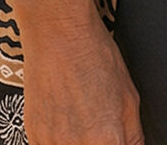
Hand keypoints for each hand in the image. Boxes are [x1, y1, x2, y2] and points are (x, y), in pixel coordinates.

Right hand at [20, 6, 143, 144]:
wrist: (58, 32)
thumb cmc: (94, 54)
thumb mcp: (129, 95)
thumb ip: (133, 136)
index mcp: (108, 139)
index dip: (116, 144)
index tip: (114, 138)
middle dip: (97, 142)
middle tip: (96, 124)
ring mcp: (52, 143)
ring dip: (77, 142)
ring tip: (80, 117)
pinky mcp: (34, 134)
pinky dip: (58, 140)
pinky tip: (64, 116)